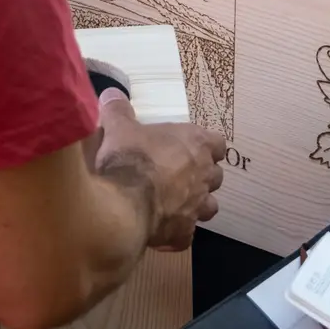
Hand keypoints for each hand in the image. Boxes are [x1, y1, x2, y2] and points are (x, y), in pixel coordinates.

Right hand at [94, 89, 225, 250]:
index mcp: (196, 144)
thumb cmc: (129, 158)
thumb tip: (111, 93)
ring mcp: (196, 207)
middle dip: (202, 176)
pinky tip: (160, 231)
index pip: (218, 143)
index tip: (192, 147)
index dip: (207, 146)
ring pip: (209, 207)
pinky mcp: (182, 234)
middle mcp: (203, 175)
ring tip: (175, 204)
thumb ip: (118, 110)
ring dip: (196, 205)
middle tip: (179, 175)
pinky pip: (186, 236)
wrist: (122, 204)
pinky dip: (176, 234)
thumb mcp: (119, 127)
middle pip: (216, 175)